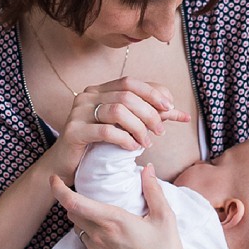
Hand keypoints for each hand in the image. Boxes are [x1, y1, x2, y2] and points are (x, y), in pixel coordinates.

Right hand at [45, 78, 189, 184]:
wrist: (65, 165)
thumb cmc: (98, 145)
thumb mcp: (125, 127)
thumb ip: (151, 117)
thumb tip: (182, 114)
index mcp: (99, 90)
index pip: (130, 82)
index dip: (153, 93)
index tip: (170, 109)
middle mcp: (87, 96)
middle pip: (127, 96)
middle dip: (149, 113)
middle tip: (160, 132)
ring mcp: (78, 112)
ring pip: (118, 110)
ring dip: (138, 127)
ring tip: (147, 143)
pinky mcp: (73, 131)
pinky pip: (106, 131)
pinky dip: (125, 139)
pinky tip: (132, 148)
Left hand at [50, 162, 195, 248]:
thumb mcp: (165, 217)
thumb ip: (153, 190)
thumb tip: (147, 168)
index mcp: (113, 221)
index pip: (74, 203)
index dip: (58, 189)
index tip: (54, 179)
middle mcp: (99, 237)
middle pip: (72, 213)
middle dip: (73, 201)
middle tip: (85, 192)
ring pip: (78, 229)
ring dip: (82, 218)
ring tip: (99, 212)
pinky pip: (87, 244)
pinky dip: (92, 235)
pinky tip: (111, 235)